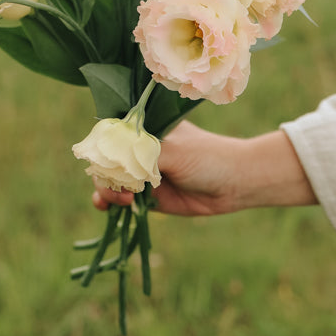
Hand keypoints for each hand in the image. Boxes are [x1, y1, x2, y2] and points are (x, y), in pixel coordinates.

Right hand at [91, 119, 316, 215]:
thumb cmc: (205, 157)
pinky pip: (122, 199)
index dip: (102, 148)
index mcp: (144, 128)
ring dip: (107, 190)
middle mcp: (140, 148)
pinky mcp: (148, 196)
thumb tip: (111, 165)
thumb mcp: (172, 150)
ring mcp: (143, 172)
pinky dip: (111, 203)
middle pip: (107, 160)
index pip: (111, 134)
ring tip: (120, 200)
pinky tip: (108, 207)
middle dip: (104, 174)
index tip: (102, 162)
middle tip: (118, 188)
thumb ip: (141, 156)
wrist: (233, 184)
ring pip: (111, 180)